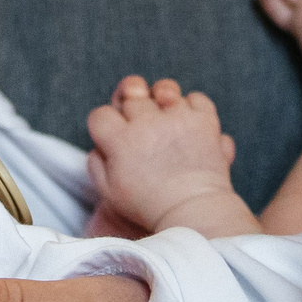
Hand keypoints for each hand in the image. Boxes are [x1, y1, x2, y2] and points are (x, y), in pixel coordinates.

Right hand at [86, 75, 245, 236]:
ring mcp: (178, 119)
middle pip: (131, 95)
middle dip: (132, 107)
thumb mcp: (109, 192)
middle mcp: (147, 124)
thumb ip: (97, 162)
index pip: (101, 114)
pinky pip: (196, 98)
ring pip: (163, 89)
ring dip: (162, 99)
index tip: (114, 135)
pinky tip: (188, 123)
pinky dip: (192, 107)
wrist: (194, 212)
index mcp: (121, 141)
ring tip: (165, 116)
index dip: (104, 123)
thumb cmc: (150, 206)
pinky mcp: (204, 121)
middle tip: (141, 127)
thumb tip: (101, 144)